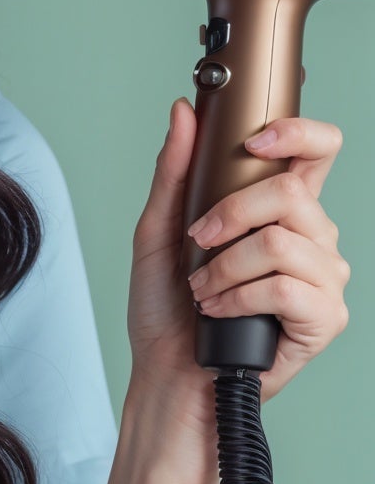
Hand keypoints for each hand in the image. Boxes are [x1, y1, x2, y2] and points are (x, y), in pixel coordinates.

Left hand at [128, 99, 349, 419]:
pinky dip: (236, 297)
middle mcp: (311, 238)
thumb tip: (183, 112)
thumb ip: (173, 171)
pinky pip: (284, 287)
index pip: (317, 151)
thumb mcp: (159, 229)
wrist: (169, 370)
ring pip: (281, 242)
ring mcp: (323, 277)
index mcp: (280, 209)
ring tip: (203, 288)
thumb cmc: (168, 304)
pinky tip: (219, 310)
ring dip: (223, 266)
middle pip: (291, 192)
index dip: (297, 132)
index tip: (253, 139)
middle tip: (196, 240)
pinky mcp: (324, 317)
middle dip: (229, 214)